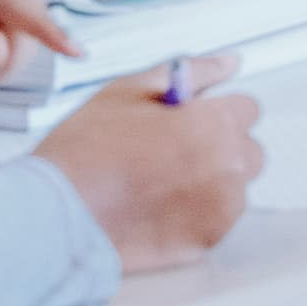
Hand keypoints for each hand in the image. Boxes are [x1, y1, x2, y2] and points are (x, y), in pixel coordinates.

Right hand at [34, 58, 262, 271]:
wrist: (58, 213)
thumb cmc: (87, 148)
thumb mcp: (132, 90)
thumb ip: (191, 71)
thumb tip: (230, 62)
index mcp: (215, 122)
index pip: (247, 108)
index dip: (215, 110)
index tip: (189, 119)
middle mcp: (229, 167)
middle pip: (248, 150)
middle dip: (220, 146)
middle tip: (172, 151)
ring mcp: (221, 209)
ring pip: (234, 188)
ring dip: (211, 182)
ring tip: (158, 182)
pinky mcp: (206, 243)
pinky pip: (216, 220)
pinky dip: (196, 213)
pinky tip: (157, 207)